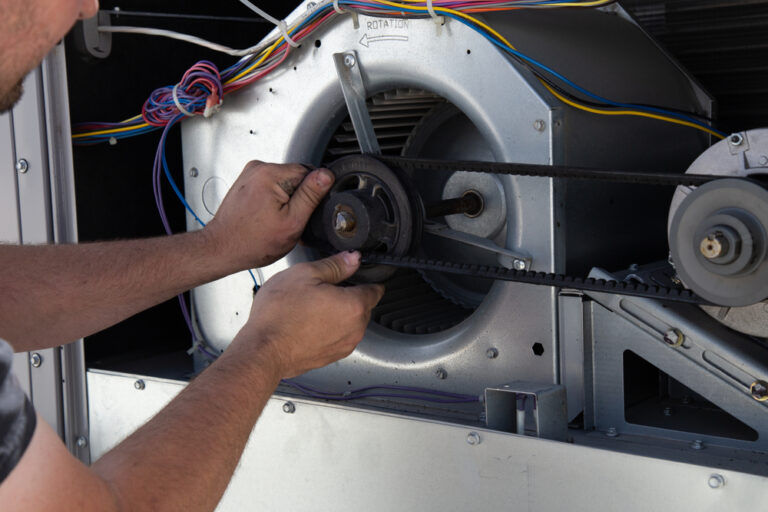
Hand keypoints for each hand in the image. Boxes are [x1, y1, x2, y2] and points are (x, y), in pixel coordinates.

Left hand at [203, 161, 333, 268]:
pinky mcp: (247, 181)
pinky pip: (272, 186)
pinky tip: (268, 216)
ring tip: (275, 219)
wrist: (223, 247)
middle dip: (299, 198)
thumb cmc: (252, 242)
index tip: (302, 212)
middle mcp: (259, 168)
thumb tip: (326, 175)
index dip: (312, 196)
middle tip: (289, 220)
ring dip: (287, 200)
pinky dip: (275, 200)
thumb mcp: (292, 222)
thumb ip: (311, 196)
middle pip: (297, 177)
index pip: (310, 173)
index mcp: (271, 174)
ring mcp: (251, 174)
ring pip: (286, 183)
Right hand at [232, 251, 384, 378]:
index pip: (376, 289)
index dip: (365, 278)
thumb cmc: (280, 314)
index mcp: (354, 306)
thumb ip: (335, 265)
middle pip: (362, 307)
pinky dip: (327, 330)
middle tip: (322, 289)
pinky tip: (306, 324)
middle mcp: (355, 329)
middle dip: (348, 296)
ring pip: (349, 323)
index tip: (352, 275)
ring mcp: (343, 346)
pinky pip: (336, 338)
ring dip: (337, 314)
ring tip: (310, 308)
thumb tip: (353, 259)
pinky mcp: (329, 358)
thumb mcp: (305, 274)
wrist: (262, 351)